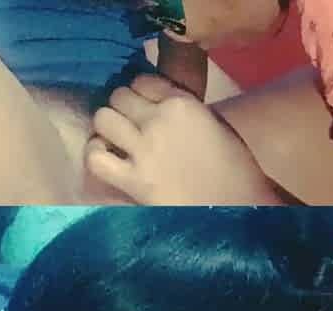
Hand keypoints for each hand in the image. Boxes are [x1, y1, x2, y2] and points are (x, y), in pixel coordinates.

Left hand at [86, 74, 280, 204]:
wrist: (238, 207)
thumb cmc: (233, 167)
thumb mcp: (213, 123)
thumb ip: (182, 108)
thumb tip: (154, 104)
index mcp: (183, 102)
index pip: (142, 80)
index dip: (138, 92)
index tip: (142, 106)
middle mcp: (159, 119)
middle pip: (118, 95)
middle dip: (120, 107)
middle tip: (127, 124)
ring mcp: (144, 149)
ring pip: (102, 118)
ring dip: (105, 127)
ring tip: (113, 139)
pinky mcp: (133, 179)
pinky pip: (95, 157)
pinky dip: (95, 154)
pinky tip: (104, 158)